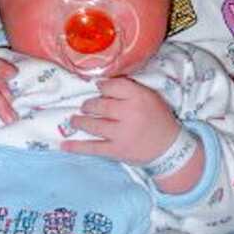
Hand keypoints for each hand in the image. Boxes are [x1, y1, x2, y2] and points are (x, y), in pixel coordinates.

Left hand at [60, 77, 178, 164]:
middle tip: (85, 106)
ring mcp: (121, 133)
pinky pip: (93, 147)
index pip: (114, 86)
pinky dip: (77, 147)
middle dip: (89, 105)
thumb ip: (130, 89)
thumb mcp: (150, 97)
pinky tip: (64, 145)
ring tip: (75, 119)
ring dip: (80, 121)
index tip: (98, 88)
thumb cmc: (158, 119)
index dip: (102, 86)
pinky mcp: (117, 150)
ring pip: (94, 124)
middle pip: (100, 105)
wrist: (169, 148)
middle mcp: (129, 113)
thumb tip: (103, 83)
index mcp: (139, 97)